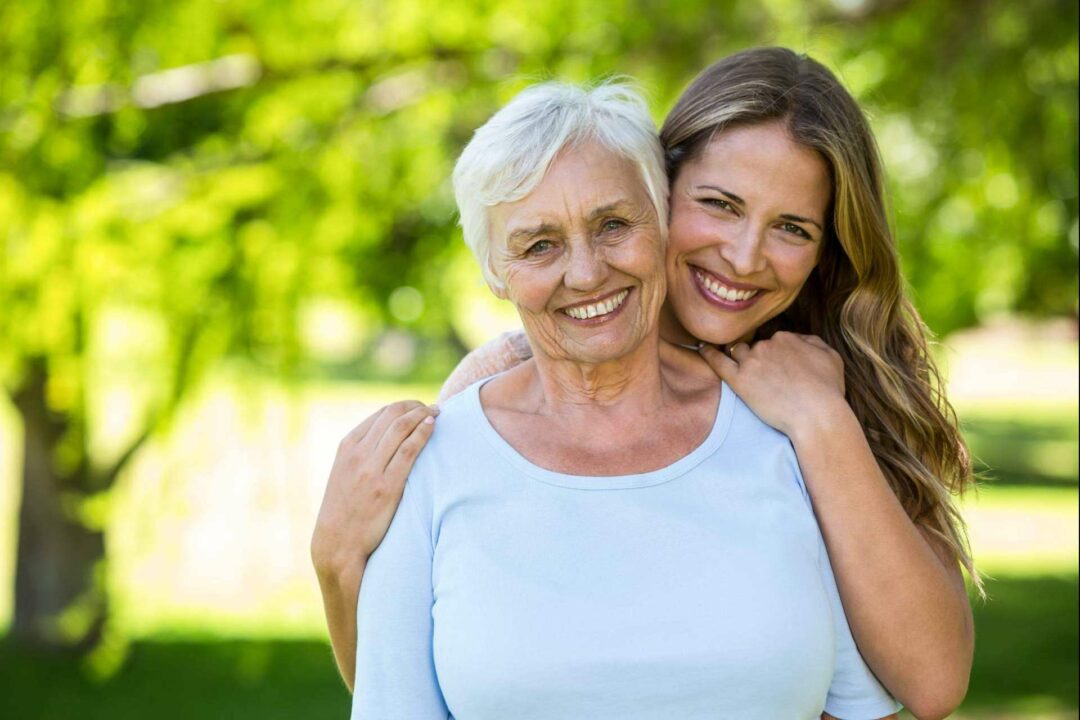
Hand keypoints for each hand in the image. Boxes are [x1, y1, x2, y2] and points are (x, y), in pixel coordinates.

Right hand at [311, 400, 437, 580]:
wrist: (338, 542)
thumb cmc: (346, 508)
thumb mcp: (345, 472)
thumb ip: (362, 452)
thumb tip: (388, 436)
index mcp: (347, 446)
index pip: (380, 414)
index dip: (403, 406)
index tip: (417, 407)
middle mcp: (358, 453)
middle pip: (392, 415)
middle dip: (415, 406)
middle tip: (430, 408)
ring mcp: (372, 469)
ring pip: (401, 427)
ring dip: (422, 414)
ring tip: (437, 412)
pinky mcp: (387, 486)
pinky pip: (409, 449)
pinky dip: (423, 432)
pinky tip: (433, 426)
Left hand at [699, 331, 847, 437]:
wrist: (817, 414)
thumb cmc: (828, 390)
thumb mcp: (830, 356)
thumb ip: (812, 341)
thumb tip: (800, 339)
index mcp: (786, 338)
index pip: (774, 341)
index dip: (776, 355)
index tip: (779, 368)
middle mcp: (766, 345)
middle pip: (755, 347)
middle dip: (758, 358)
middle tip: (764, 376)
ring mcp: (751, 362)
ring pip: (737, 352)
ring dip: (737, 356)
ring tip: (735, 363)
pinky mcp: (739, 380)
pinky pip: (718, 362)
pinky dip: (709, 354)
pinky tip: (701, 349)